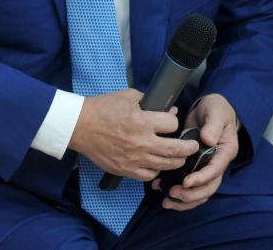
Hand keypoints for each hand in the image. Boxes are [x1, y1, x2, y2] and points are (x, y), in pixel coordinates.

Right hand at [69, 88, 199, 180]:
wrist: (79, 125)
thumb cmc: (101, 109)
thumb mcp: (126, 96)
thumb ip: (149, 101)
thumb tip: (169, 111)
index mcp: (142, 121)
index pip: (172, 125)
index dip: (174, 122)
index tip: (171, 122)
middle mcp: (141, 142)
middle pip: (177, 150)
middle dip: (189, 148)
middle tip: (193, 146)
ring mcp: (134, 158)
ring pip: (167, 165)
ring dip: (177, 161)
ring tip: (179, 156)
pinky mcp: (125, 169)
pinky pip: (149, 175)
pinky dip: (156, 170)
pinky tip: (156, 164)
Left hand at [153, 93, 238, 210]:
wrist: (211, 108)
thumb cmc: (216, 109)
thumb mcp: (216, 113)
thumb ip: (213, 126)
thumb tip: (208, 139)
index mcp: (225, 152)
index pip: (215, 170)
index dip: (201, 178)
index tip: (187, 182)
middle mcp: (217, 163)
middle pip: (209, 187)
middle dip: (192, 194)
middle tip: (172, 194)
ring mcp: (206, 165)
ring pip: (199, 190)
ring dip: (184, 199)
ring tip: (166, 200)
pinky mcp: (195, 165)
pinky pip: (189, 183)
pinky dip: (178, 190)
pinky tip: (161, 189)